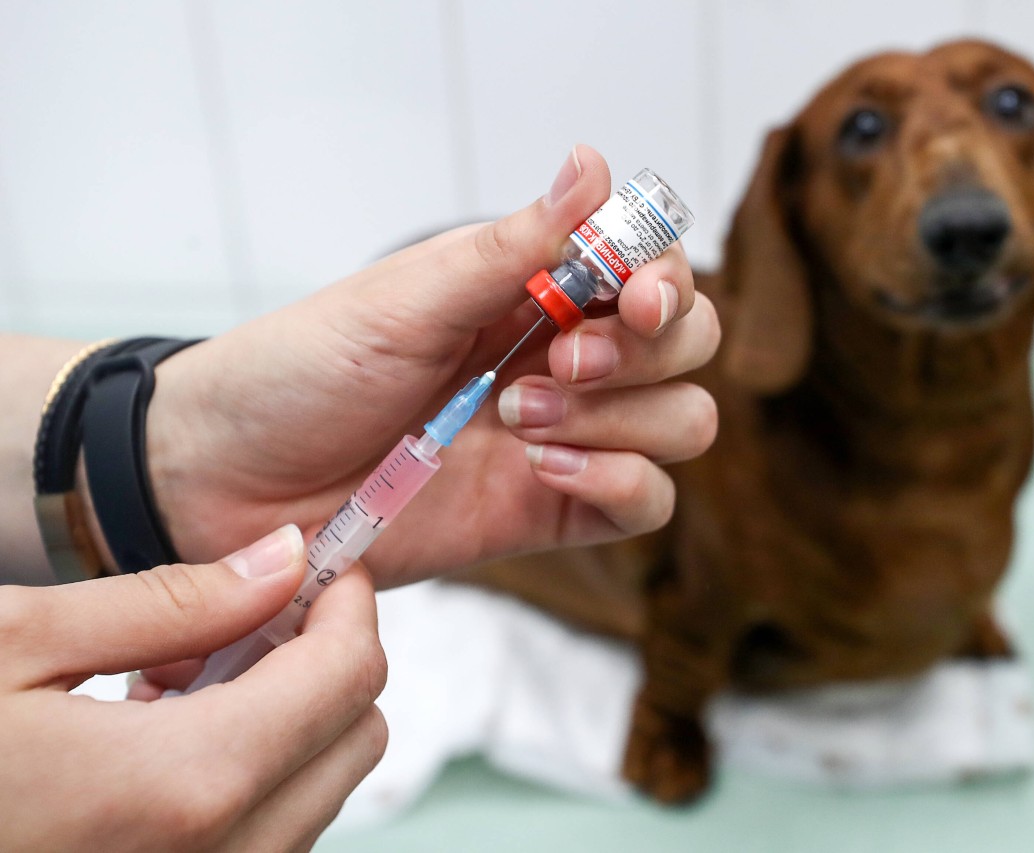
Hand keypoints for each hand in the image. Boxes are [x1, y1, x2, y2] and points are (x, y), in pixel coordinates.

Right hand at [0, 526, 386, 850]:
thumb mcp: (11, 643)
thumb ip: (170, 602)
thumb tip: (284, 560)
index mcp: (184, 785)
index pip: (349, 675)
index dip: (349, 603)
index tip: (322, 564)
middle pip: (354, 737)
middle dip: (323, 660)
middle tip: (238, 614)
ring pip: (316, 791)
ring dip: (283, 718)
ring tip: (171, 674)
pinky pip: (260, 835)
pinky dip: (244, 773)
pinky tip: (150, 733)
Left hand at [145, 145, 718, 586]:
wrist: (231, 483)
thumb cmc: (301, 372)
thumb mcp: (405, 298)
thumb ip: (512, 246)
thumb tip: (593, 165)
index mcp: (532, 293)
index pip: (652, 271)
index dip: (666, 279)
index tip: (634, 296)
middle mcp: (563, 361)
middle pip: (688, 347)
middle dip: (645, 353)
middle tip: (558, 363)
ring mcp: (566, 436)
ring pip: (681, 422)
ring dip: (622, 419)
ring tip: (518, 419)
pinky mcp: (552, 509)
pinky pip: (645, 502)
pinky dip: (621, 481)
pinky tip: (545, 469)